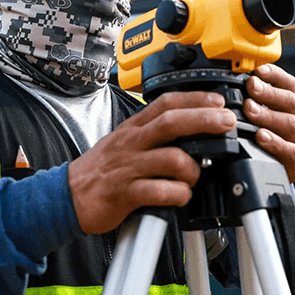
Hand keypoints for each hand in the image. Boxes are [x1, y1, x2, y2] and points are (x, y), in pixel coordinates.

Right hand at [68, 91, 236, 233]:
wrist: (68, 194)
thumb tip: (189, 127)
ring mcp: (128, 167)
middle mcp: (132, 143)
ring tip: (195, 176)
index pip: (165, 103)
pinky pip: (159, 191)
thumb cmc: (101, 169)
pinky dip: (177, 195)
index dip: (194, 98)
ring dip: (193, 169)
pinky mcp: (125, 193)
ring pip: (171, 158)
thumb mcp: (124, 141)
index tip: (217, 100)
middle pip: (172, 123)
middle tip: (226, 123)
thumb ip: (152, 133)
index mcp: (133, 128)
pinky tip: (180, 196)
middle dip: (204, 120)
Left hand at [243, 64, 294, 182]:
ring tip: (250, 110)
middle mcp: (294, 122)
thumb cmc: (256, 143)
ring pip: (290, 124)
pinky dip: (275, 143)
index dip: (275, 75)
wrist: (269, 175)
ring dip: (268, 115)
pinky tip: (261, 137)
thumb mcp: (252, 120)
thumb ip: (246, 102)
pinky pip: (290, 151)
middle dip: (268, 92)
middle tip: (250, 87)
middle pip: (289, 102)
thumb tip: (225, 82)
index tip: (259, 70)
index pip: (287, 85)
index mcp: (286, 108)